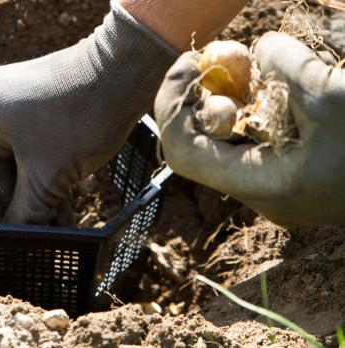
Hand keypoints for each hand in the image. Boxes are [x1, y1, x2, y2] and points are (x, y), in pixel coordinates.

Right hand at [0, 3, 177, 224]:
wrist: (128, 71)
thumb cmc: (81, 116)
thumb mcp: (48, 175)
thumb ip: (26, 214)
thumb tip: (16, 244)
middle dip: (19, 205)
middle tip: (34, 236)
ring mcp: (19, 105)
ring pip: (20, 164)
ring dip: (38, 196)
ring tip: (57, 228)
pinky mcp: (44, 108)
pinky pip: (36, 151)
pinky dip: (48, 177)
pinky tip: (65, 209)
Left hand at [155, 32, 344, 226]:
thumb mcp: (334, 94)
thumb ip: (284, 66)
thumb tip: (258, 53)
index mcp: (262, 185)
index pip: (182, 150)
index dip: (172, 103)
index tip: (189, 62)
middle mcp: (261, 192)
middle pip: (201, 144)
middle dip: (200, 96)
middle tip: (213, 57)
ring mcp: (277, 186)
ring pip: (227, 142)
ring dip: (228, 100)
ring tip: (244, 68)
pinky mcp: (293, 174)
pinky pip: (254, 141)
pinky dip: (253, 109)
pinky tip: (270, 85)